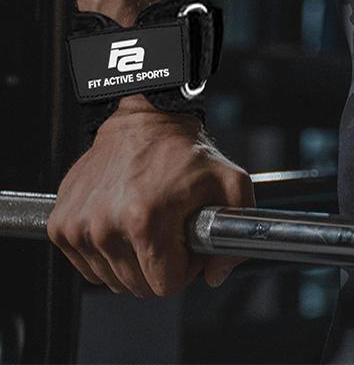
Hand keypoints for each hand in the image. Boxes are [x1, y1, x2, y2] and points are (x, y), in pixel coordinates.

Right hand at [48, 102, 252, 296]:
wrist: (146, 120)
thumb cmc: (185, 150)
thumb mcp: (231, 181)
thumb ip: (239, 227)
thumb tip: (217, 274)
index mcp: (146, 220)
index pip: (165, 286)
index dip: (185, 267)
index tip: (187, 242)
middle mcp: (105, 226)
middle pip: (138, 286)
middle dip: (160, 265)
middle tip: (170, 230)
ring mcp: (78, 227)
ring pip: (112, 279)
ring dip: (132, 259)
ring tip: (147, 222)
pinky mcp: (60, 224)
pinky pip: (87, 265)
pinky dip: (107, 251)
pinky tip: (123, 221)